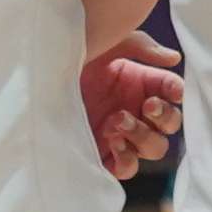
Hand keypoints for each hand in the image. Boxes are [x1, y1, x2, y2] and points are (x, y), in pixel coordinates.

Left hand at [80, 29, 183, 173]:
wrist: (35, 80)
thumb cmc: (68, 56)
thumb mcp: (105, 44)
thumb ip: (140, 47)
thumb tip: (175, 58)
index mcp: (139, 83)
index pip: (172, 92)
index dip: (176, 93)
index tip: (169, 91)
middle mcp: (134, 109)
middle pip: (169, 125)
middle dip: (164, 117)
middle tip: (147, 107)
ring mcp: (119, 134)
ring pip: (153, 147)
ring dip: (143, 137)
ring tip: (117, 121)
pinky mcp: (101, 153)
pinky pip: (126, 168)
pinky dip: (127, 160)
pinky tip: (113, 143)